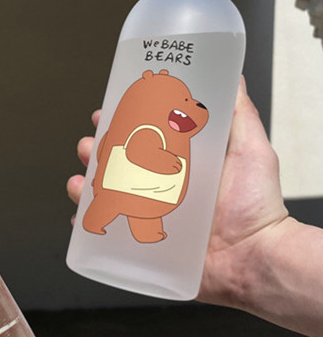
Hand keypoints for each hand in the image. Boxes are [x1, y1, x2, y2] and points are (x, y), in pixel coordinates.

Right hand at [67, 79, 322, 336]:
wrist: (256, 259)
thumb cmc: (257, 207)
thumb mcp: (251, 150)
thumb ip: (240, 114)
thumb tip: (235, 78)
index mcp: (179, 162)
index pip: (140, 136)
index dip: (119, 124)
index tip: (105, 113)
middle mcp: (160, 186)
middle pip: (116, 163)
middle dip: (95, 151)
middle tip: (88, 147)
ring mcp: (150, 214)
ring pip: (106, 194)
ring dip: (86, 184)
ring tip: (80, 181)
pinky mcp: (144, 244)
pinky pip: (108, 233)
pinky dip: (88, 224)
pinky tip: (82, 216)